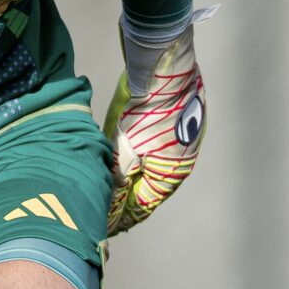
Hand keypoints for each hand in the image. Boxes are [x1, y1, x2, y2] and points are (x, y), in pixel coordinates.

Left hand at [103, 14, 210, 234]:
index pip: (144, 204)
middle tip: (107, 211)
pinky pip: (157, 147)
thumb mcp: (125, 146)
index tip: (106, 226)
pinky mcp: (178, 119)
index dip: (123, 216)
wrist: (162, 62)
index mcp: (173, 171)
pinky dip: (141, 156)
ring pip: (154, 166)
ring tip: (113, 187)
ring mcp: (182, 138)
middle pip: (151, 187)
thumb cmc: (145, 106)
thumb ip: (120, 175)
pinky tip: (127, 155)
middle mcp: (182, 158)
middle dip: (128, 199)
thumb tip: (112, 196)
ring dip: (135, 177)